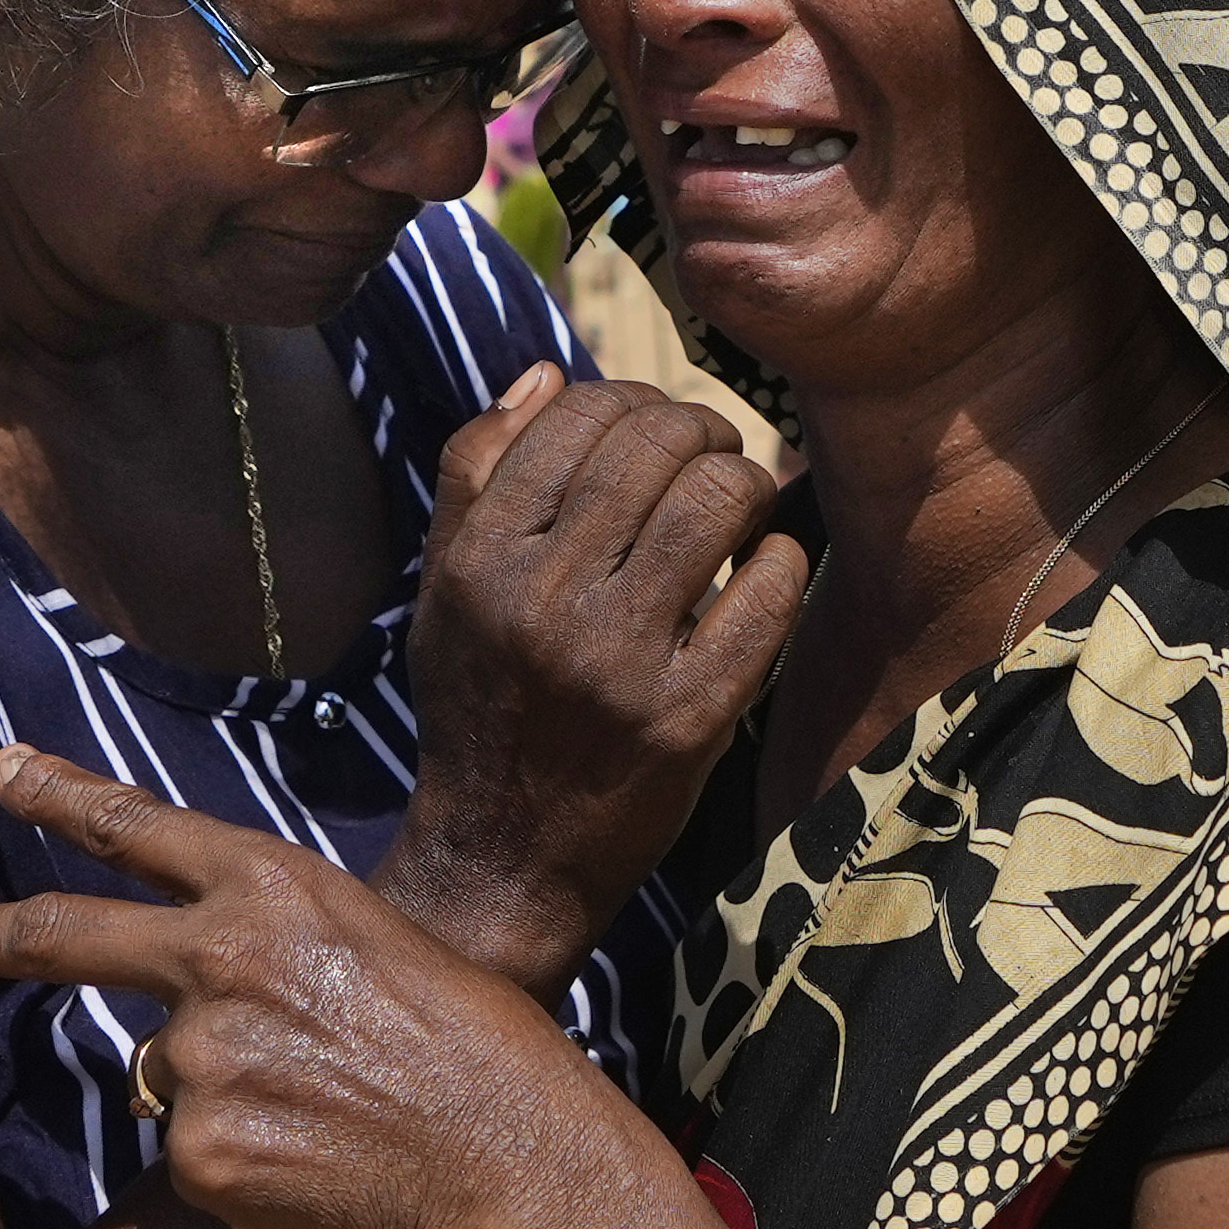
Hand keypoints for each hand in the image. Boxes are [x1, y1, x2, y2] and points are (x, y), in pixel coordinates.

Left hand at [0, 752, 645, 1228]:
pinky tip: (315, 1165)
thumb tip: (189, 992)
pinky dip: (240, 1164)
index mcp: (271, 886)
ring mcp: (198, 1060)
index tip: (5, 771)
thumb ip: (270, 944)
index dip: (61, 793)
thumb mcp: (377, 940)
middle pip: (65, 935)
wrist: (508, 1159)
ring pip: (166, 1072)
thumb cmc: (474, 1044)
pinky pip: (191, 1154)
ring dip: (223, 1092)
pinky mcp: (196, 1153)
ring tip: (326, 1113)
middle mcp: (216, 960)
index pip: (136, 826)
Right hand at [379, 368, 808, 985]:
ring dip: (749, 484)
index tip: (654, 427)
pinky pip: (768, 592)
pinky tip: (766, 570)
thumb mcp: (445, 590)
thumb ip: (476, 474)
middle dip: (703, 431)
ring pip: (719, 500)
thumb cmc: (481, 704)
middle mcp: (542, 603)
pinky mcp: (688, 717)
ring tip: (743, 508)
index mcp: (480, 561)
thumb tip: (546, 374)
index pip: (578, 417)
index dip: (634, 399)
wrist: (504, 854)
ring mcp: (618, 661)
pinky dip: (782, 561)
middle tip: (715, 455)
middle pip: (657, 445)